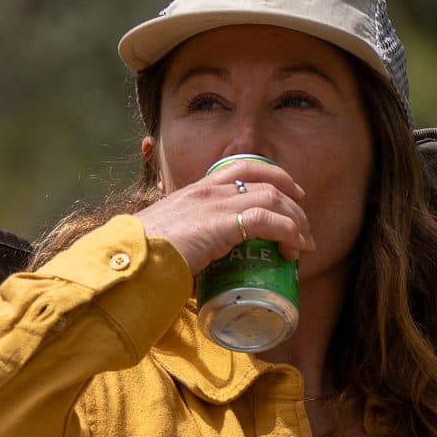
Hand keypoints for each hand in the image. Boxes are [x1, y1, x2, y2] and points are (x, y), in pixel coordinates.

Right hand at [136, 156, 316, 274]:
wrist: (131, 260)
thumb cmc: (145, 257)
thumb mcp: (170, 240)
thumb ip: (188, 244)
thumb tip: (198, 269)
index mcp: (197, 189)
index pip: (243, 167)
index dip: (274, 176)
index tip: (292, 193)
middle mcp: (209, 189)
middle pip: (266, 181)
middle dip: (293, 203)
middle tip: (305, 227)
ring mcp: (215, 203)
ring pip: (273, 199)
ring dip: (296, 221)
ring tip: (304, 244)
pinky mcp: (222, 222)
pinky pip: (268, 219)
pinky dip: (289, 233)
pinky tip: (295, 249)